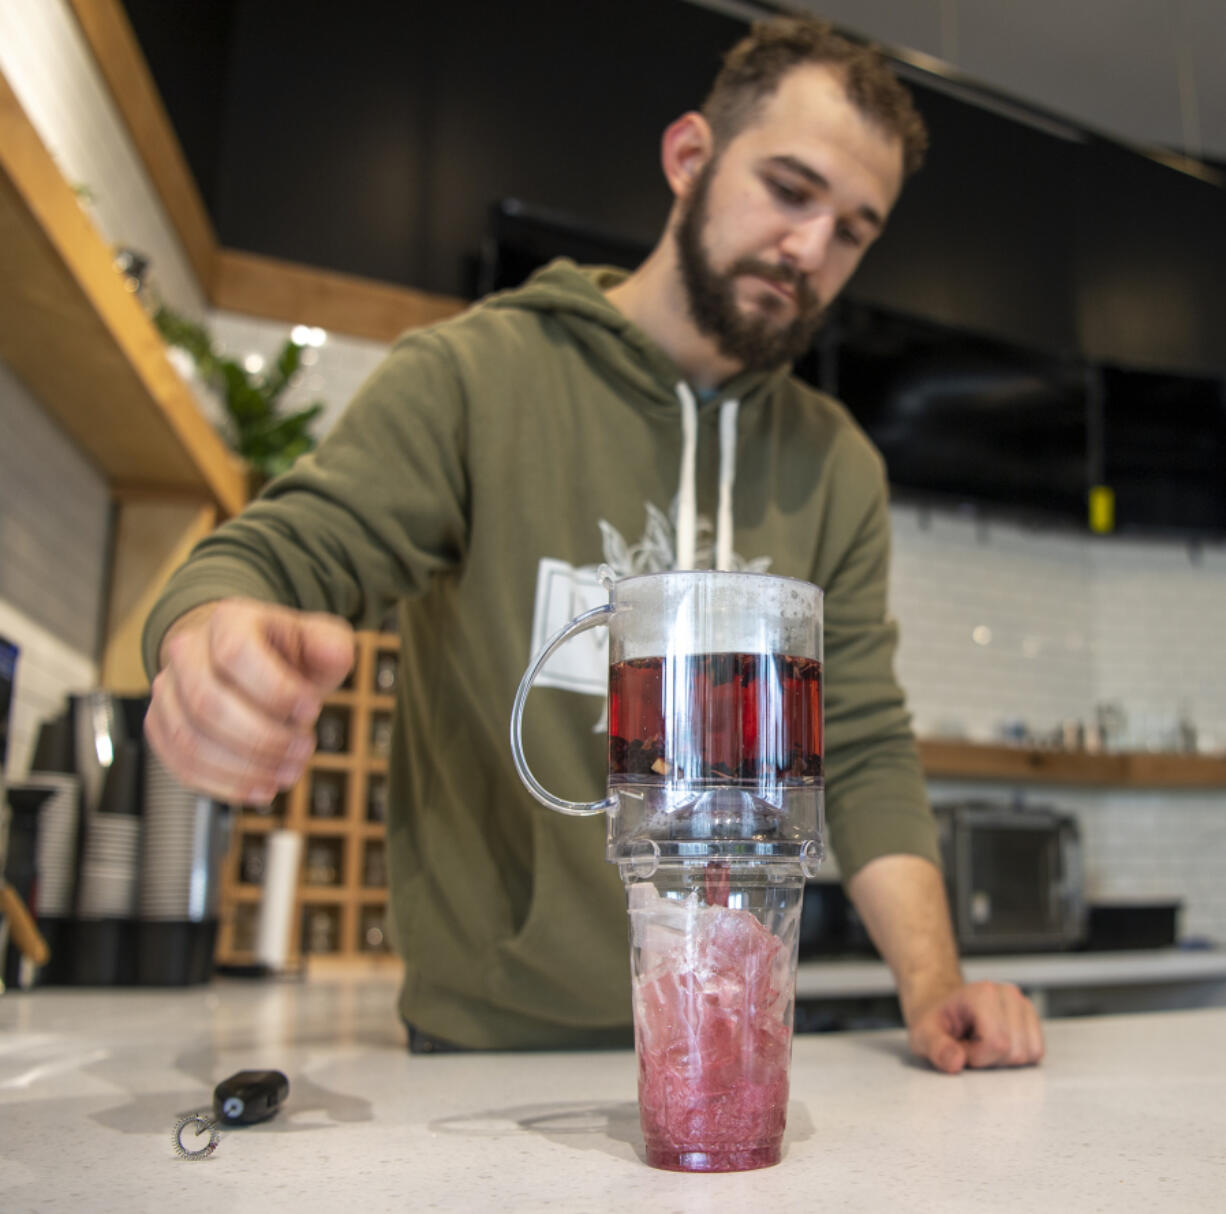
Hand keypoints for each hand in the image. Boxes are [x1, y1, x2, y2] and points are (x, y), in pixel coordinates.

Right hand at [145, 598, 354, 803]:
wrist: (249, 663)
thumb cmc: (284, 654)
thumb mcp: (318, 640)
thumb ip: (332, 645)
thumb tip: (334, 652)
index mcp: (228, 621)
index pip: (236, 654)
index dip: (275, 690)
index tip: (311, 710)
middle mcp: (187, 651)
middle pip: (208, 704)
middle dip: (263, 738)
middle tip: (304, 750)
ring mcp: (168, 690)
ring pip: (191, 740)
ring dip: (245, 768)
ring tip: (287, 772)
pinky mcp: (162, 726)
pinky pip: (180, 765)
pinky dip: (224, 785)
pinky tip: (260, 788)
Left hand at [907, 980, 1043, 1073]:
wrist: (944, 1009)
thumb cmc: (936, 1021)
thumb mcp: (924, 1034)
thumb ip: (936, 1048)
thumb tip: (955, 1062)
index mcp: (982, 993)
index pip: (996, 1043)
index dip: (976, 1056)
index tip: (959, 1046)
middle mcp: (1008, 994)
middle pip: (1014, 1052)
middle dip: (989, 1059)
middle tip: (969, 1046)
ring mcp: (1023, 1005)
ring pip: (1028, 1054)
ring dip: (1002, 1060)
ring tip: (981, 1045)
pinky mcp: (1031, 1019)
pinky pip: (1036, 1052)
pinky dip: (1015, 1057)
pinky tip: (995, 1046)